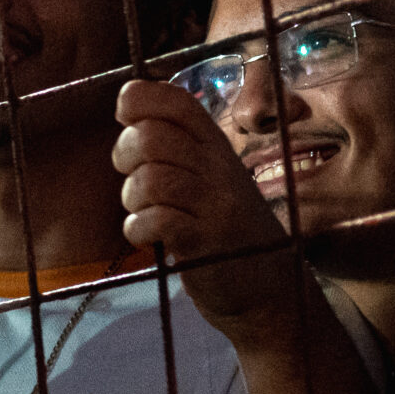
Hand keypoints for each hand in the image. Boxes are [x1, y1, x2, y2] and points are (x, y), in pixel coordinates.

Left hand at [114, 79, 301, 346]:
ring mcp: (216, 205)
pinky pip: (157, 220)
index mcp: (217, 147)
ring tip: (144, 213)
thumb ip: (176, 146)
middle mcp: (219, 169)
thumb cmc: (225, 229)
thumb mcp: (209, 178)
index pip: (176, 101)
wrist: (269, 292)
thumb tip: (127, 111)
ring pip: (149, 179)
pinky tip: (148, 236)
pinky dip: (138, 228)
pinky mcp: (207, 242)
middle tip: (135, 180)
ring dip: (132, 199)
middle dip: (125, 156)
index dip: (139, 101)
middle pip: (151, 137)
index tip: (128, 123)